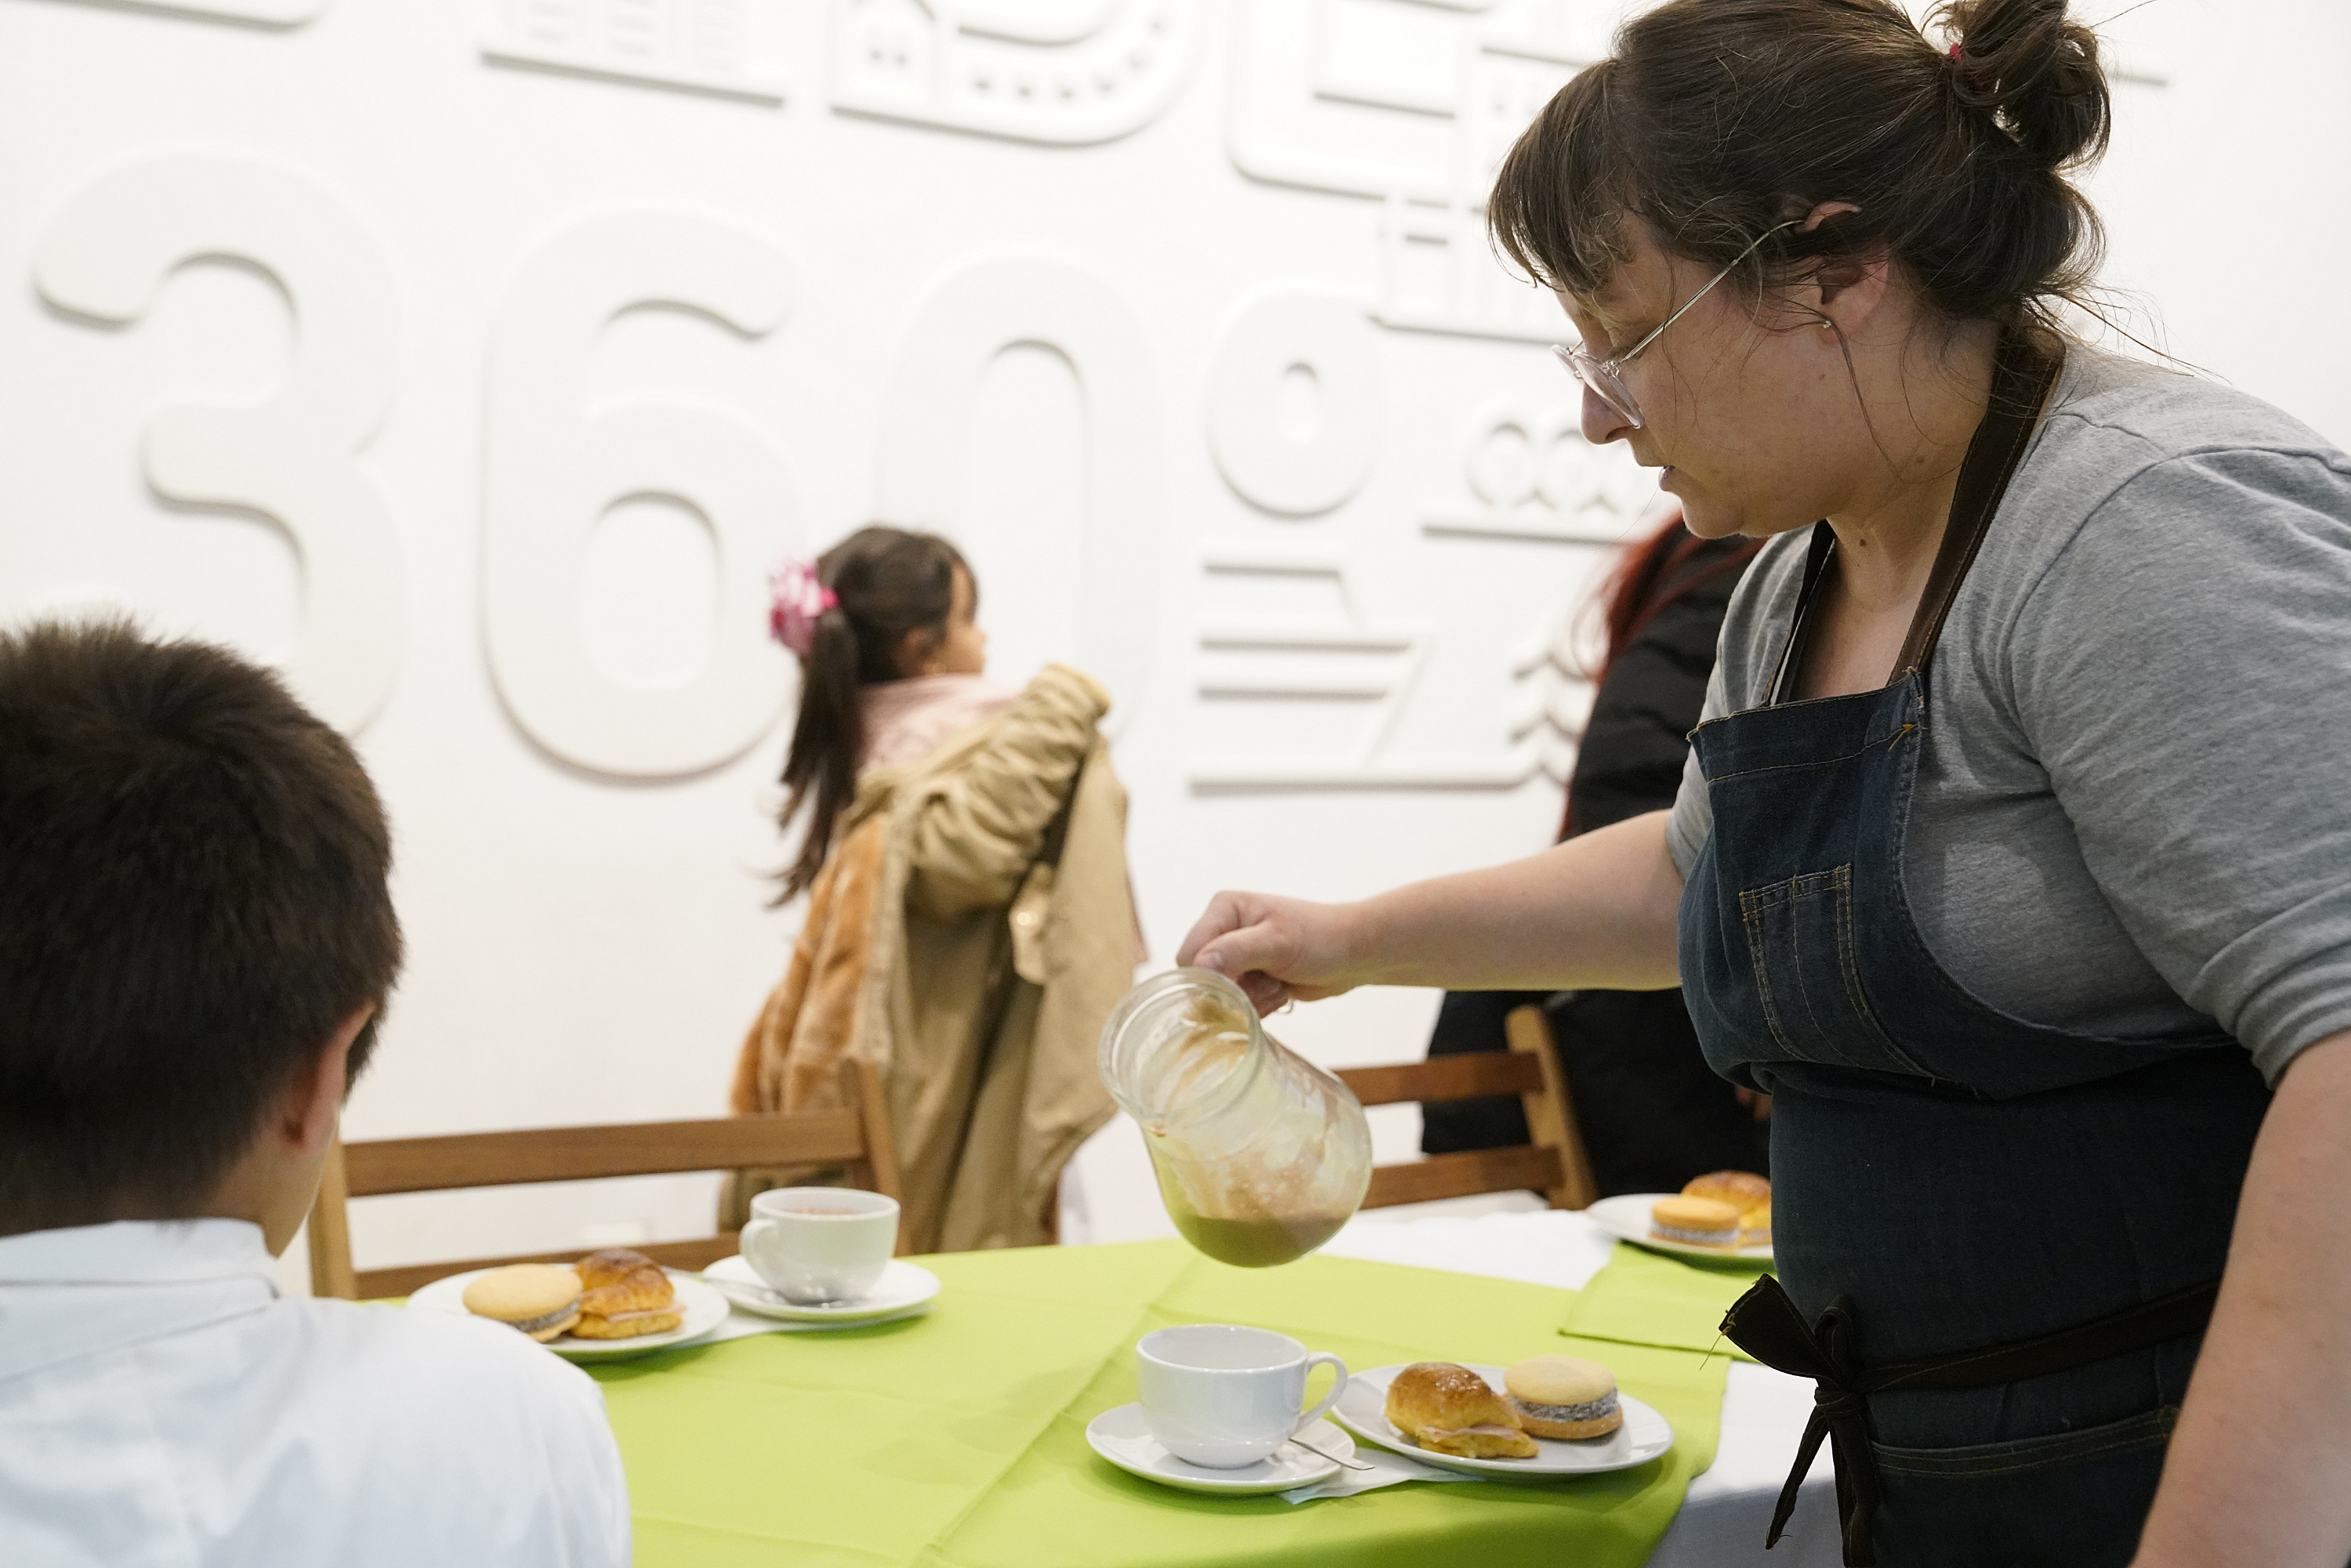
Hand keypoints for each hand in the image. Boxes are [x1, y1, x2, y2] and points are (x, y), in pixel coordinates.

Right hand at [1175, 890, 1363, 1014]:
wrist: (1355, 953)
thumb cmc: (1321, 938)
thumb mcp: (1277, 942)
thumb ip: (1235, 951)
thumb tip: (1199, 965)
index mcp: (1224, 910)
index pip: (1189, 954)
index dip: (1207, 977)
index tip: (1238, 985)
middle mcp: (1225, 931)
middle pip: (1203, 979)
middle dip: (1236, 991)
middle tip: (1268, 982)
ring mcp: (1237, 956)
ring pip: (1222, 997)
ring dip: (1252, 1000)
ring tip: (1279, 984)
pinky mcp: (1250, 978)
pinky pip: (1239, 1005)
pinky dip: (1259, 1006)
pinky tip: (1282, 991)